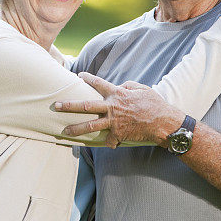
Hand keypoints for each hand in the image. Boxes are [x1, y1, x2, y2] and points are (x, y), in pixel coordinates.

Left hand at [55, 73, 184, 148]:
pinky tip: (108, 144)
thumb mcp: (141, 88)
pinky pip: (109, 140)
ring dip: (76, 128)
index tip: (78, 75)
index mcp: (117, 94)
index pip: (98, 83)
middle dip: (70, 105)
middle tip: (57, 105)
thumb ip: (128, 85)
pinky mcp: (119, 134)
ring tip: (65, 130)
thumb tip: (121, 86)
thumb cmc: (154, 103)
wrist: (162, 122)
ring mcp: (114, 122)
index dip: (88, 78)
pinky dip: (108, 142)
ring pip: (90, 125)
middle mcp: (112, 107)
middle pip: (86, 106)